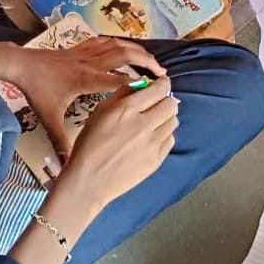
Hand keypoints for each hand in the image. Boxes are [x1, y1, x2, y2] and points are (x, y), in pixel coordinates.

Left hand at [5, 39, 166, 161]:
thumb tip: (67, 166)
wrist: (22, 65)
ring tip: (152, 59)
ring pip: (117, 45)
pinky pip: (105, 41)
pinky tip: (126, 48)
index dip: (139, 83)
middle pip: (125, 55)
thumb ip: (60, 142)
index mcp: (87, 80)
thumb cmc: (37, 90)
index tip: (157, 89)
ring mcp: (86, 53)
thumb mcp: (49, 118)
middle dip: (146, 61)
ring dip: (136, 50)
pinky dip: (119, 43)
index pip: (119, 80)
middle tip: (162, 73)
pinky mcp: (80, 48)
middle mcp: (91, 63)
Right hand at [64, 75, 179, 204]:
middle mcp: (142, 125)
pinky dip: (164, 135)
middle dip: (166, 99)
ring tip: (153, 121)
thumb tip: (141, 84)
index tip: (162, 84)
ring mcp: (151, 144)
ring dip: (165, 117)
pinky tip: (151, 137)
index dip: (163, 84)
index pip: (159, 89)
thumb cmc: (90, 144)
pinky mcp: (156, 160)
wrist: (90, 180)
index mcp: (126, 109)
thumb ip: (122, 94)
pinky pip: (170, 140)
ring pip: (173, 121)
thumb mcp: (100, 111)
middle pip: (171, 104)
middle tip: (157, 102)